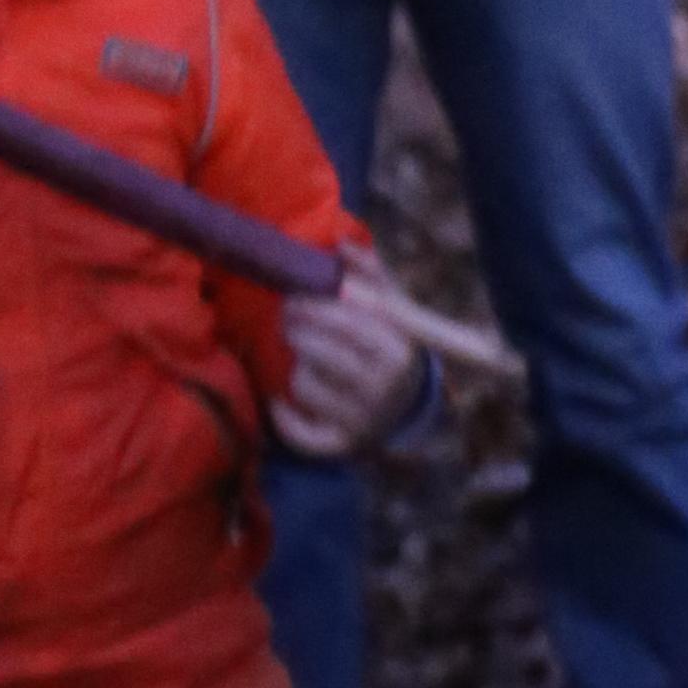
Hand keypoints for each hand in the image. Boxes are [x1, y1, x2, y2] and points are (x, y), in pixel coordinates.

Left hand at [272, 253, 428, 460]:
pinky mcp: (342, 444)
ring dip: (295, 369)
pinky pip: (301, 433)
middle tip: (288, 323)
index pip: (350, 323)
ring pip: (305, 385)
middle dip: (297, 332)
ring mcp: (363, 418)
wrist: (407, 405)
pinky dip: (284, 419)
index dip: (315, 307)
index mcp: (398, 349)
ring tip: (301, 360)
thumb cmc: (390, 346)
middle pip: (323, 353)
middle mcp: (384, 386)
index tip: (294, 299)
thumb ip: (369, 274)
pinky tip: (279, 403)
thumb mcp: (392, 309)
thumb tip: (341, 242)